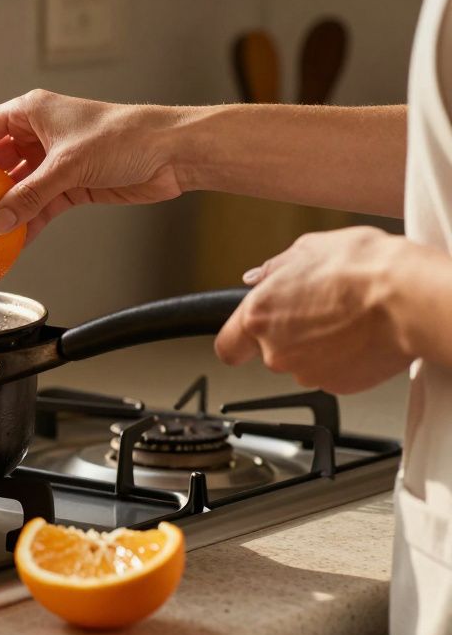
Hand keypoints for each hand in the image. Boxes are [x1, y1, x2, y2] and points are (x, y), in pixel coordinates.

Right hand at [0, 90, 184, 240]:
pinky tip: (8, 246)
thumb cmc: (128, 136)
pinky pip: (34, 208)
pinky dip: (22, 226)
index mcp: (28, 113)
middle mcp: (34, 135)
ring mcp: (49, 162)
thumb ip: (29, 195)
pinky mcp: (67, 186)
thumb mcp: (69, 165)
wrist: (173, 154)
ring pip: (10, 190)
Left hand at [214, 226, 413, 393]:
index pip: (227, 346)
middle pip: (271, 350)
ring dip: (317, 345)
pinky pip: (332, 372)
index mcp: (259, 316)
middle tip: (319, 309)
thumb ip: (275, 269)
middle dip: (289, 334)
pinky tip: (359, 334)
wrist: (408, 298)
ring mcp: (307, 372)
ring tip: (345, 317)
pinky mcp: (338, 386)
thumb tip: (257, 277)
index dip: (237, 341)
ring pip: (303, 362)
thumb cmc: (363, 269)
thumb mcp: (310, 249)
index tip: (245, 338)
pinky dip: (343, 358)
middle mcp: (276, 351)